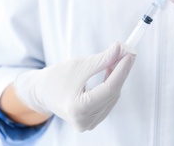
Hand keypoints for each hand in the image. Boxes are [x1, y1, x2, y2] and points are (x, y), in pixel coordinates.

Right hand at [14, 42, 135, 130]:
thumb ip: (102, 59)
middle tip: (126, 52)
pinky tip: (110, 73)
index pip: (109, 88)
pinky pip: (109, 100)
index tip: (131, 54)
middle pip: (112, 92)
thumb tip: (121, 49)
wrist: (42, 92)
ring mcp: (89, 124)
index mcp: (78, 109)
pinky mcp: (92, 121)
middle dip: (120, 71)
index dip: (122, 70)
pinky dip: (111, 85)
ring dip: (116, 77)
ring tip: (114, 60)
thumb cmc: (57, 78)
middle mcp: (85, 121)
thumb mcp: (79, 66)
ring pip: (113, 96)